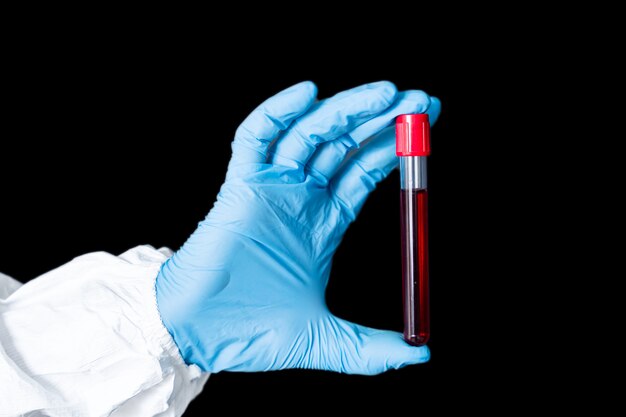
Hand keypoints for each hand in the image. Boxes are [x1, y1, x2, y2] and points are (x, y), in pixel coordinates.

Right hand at [156, 81, 440, 374]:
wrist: (198, 335)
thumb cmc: (251, 333)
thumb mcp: (325, 341)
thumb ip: (370, 349)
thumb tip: (420, 354)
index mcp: (324, 224)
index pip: (366, 172)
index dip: (396, 149)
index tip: (429, 126)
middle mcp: (301, 198)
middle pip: (347, 145)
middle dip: (383, 119)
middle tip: (422, 100)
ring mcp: (271, 187)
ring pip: (312, 133)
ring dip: (348, 109)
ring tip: (388, 93)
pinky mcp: (240, 184)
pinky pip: (256, 137)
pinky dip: (278, 111)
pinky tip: (308, 92)